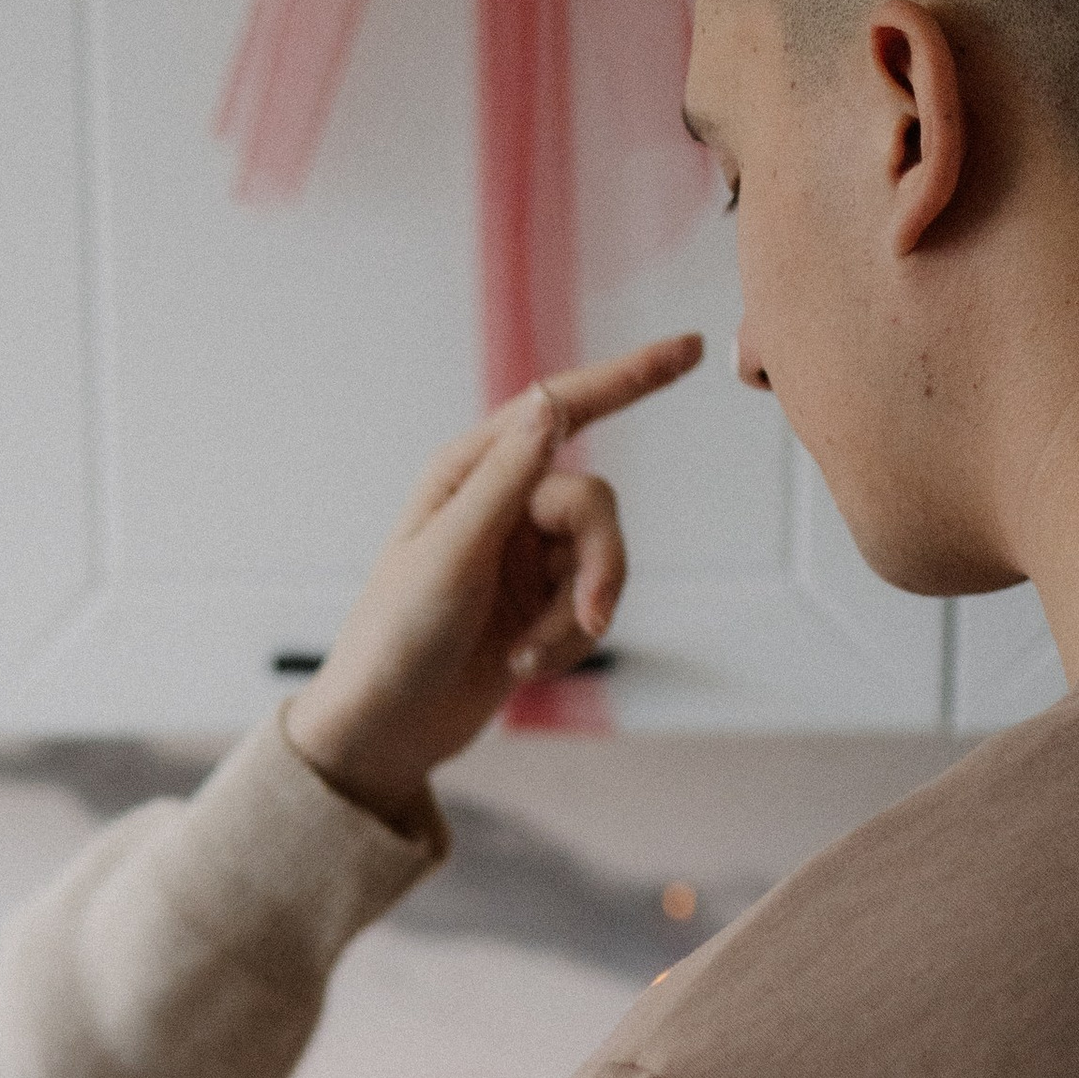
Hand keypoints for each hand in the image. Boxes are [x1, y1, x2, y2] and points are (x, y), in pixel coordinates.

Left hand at [286, 336, 704, 827]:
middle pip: (595, 506)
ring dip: (574, 618)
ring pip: (602, 561)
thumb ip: (507, 477)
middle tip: (590, 621)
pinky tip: (520, 666)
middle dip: (601, 565)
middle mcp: (502, 504)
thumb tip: (551, 399)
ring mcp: (524, 556)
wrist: (388, 730)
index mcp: (470, 471)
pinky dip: (567, 643)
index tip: (691, 347)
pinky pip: (592, 607)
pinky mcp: (540, 606)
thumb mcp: (451, 553)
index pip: (561, 407)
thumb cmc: (397, 637)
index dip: (629, 377)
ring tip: (525, 657)